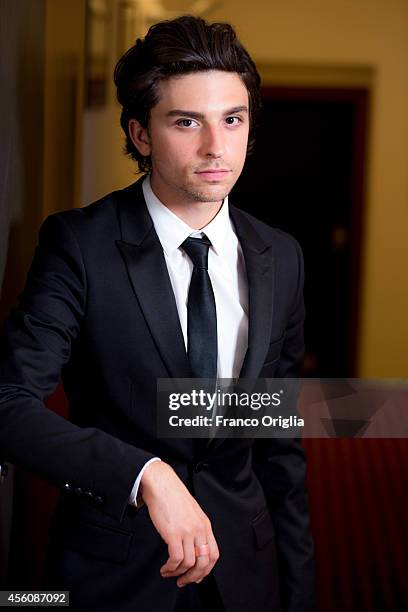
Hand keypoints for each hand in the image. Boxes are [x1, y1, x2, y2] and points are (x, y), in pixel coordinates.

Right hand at [139, 461, 218, 586]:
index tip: (196, 576)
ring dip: (178, 573)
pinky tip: (165, 567)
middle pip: (204, 563)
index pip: (214, 555)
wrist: (161, 484)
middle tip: (183, 581)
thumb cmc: (173, 497)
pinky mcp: (174, 533)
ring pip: (189, 564)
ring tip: (169, 572)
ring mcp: (187, 531)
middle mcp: (199, 529)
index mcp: (205, 525)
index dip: (206, 570)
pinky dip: (170, 568)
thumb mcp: (192, 512)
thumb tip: (192, 547)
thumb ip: (195, 529)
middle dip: (193, 577)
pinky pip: (176, 559)